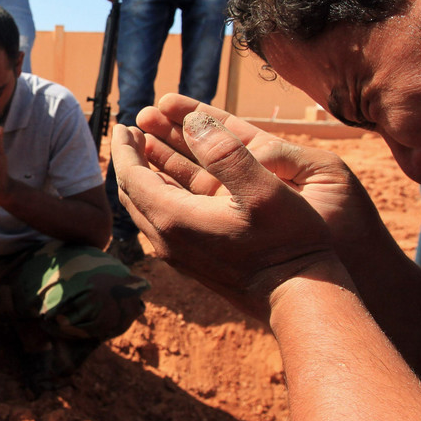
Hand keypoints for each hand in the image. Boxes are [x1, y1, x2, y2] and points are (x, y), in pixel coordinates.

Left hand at [112, 96, 353, 322]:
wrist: (298, 296)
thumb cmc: (288, 242)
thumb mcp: (263, 190)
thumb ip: (227, 154)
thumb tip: (194, 123)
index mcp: (174, 218)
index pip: (131, 176)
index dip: (125, 147)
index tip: (122, 124)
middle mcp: (167, 241)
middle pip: (132, 194)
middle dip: (130, 160)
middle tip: (131, 133)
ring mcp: (178, 256)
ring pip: (144, 210)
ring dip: (142, 179)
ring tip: (146, 154)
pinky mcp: (191, 264)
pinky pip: (160, 224)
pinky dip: (157, 198)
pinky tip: (172, 187)